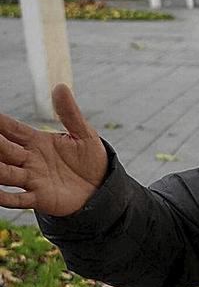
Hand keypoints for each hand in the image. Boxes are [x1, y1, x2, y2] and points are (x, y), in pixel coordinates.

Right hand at [0, 84, 107, 216]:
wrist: (101, 186)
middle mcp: (29, 159)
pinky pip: (18, 199)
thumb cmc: (90, 158)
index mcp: (36, 141)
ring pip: (5, 173)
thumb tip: (60, 87)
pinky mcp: (39, 197)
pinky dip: (5, 198)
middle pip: (3, 150)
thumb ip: (70, 113)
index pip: (11, 129)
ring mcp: (32, 179)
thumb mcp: (84, 134)